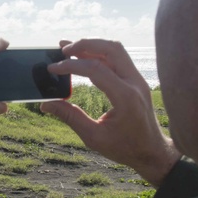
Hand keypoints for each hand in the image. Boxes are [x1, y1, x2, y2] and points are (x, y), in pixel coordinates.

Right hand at [40, 39, 179, 186]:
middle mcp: (134, 83)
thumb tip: (46, 105)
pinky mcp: (136, 80)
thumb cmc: (125, 148)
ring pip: (116, 50)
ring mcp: (138, 80)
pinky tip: (84, 58)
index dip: (71, 66)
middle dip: (84, 45)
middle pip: (110, 49)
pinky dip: (100, 54)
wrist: (152, 151)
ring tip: (70, 49)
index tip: (53, 68)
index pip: (96, 69)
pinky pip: (118, 59)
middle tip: (62, 49)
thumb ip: (70, 117)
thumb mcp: (94, 137)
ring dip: (92, 45)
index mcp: (125, 97)